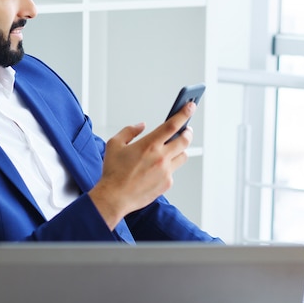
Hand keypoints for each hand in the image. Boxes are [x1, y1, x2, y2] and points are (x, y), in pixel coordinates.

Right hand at [89, 102, 195, 229]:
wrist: (114, 197)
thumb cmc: (113, 172)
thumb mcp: (114, 144)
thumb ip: (129, 131)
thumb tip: (142, 125)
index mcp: (149, 144)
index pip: (172, 125)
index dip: (184, 113)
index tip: (190, 106)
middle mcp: (161, 157)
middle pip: (185, 140)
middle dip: (187, 132)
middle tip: (186, 129)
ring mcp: (166, 171)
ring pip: (183, 156)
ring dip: (180, 149)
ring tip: (173, 148)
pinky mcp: (167, 183)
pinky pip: (173, 171)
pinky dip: (169, 166)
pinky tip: (158, 167)